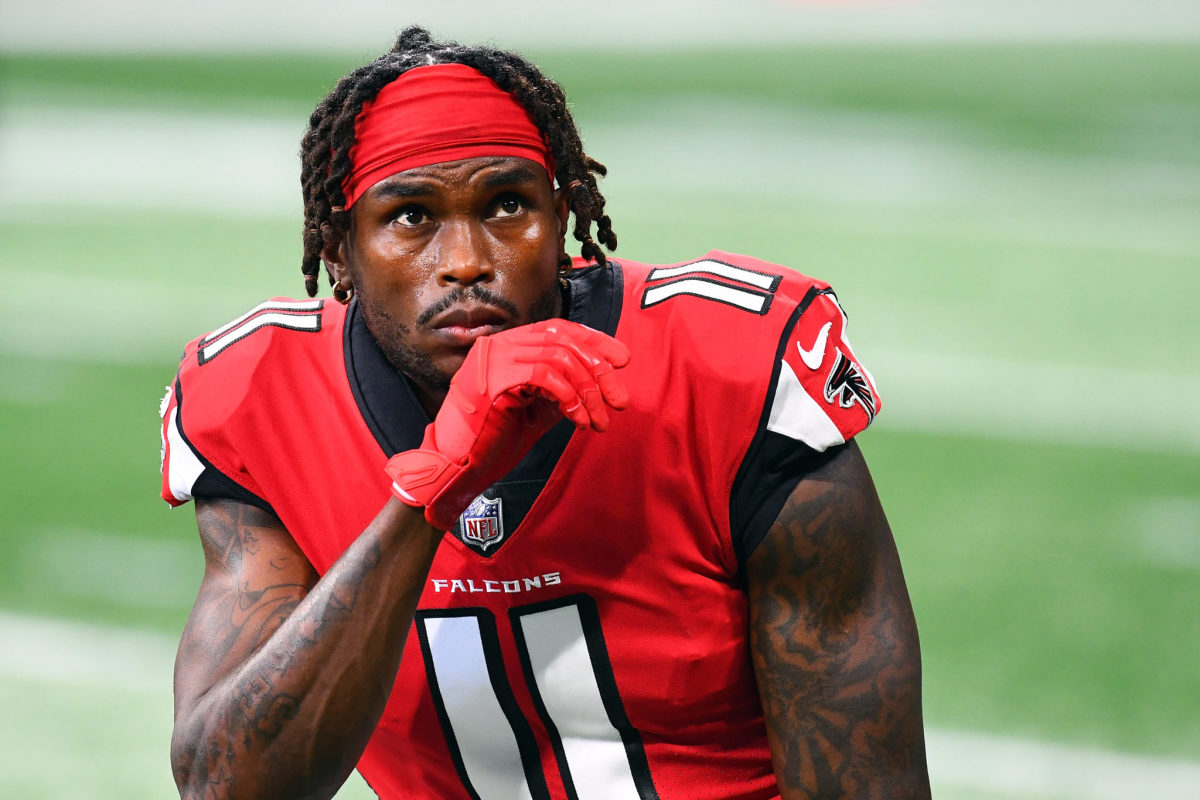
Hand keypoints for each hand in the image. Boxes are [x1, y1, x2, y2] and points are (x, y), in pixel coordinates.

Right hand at [385, 320, 629, 528]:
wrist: (458, 468)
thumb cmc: (493, 442)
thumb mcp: (537, 410)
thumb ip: (563, 390)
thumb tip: (602, 380)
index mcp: (508, 347)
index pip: (560, 329)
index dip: (595, 340)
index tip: (623, 359)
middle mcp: (500, 345)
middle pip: (565, 341)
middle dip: (600, 371)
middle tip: (620, 401)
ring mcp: (494, 359)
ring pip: (560, 357)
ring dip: (588, 391)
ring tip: (599, 420)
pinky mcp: (493, 379)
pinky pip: (545, 376)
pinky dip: (570, 398)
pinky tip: (579, 421)